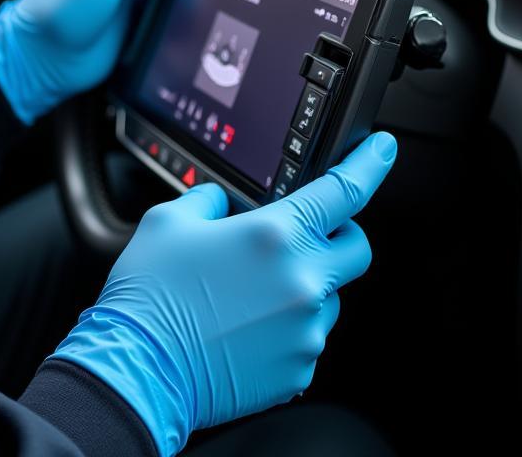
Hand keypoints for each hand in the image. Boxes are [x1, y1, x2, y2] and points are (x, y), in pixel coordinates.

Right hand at [53, 132, 397, 456]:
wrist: (138, 371)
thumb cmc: (151, 296)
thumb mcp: (169, 221)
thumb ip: (207, 199)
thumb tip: (220, 201)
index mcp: (275, 234)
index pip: (344, 190)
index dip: (370, 163)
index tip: (383, 149)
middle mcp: (302, 280)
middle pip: (356, 246)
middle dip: (337, 234)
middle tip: (302, 236)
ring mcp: (305, 329)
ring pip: (330, 295)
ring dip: (305, 285)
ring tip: (249, 294)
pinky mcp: (298, 368)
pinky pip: (307, 336)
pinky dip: (287, 326)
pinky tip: (245, 326)